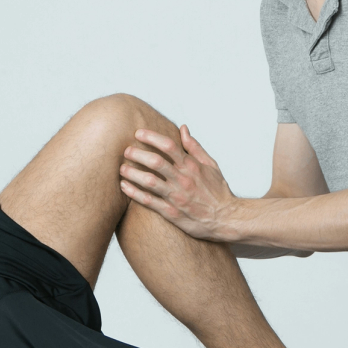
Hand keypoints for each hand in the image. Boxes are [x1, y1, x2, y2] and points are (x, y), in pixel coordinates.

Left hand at [119, 124, 238, 240]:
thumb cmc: (218, 191)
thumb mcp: (211, 165)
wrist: (226, 219)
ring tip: (122, 168)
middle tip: (126, 151)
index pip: (169, 146)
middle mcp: (183, 180)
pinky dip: (134, 193)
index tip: (138, 133)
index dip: (151, 137)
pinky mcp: (171, 212)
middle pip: (155, 162)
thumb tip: (182, 128)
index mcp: (192, 166)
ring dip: (132, 173)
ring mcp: (176, 197)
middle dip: (137, 154)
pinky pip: (148, 201)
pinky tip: (124, 186)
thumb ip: (195, 147)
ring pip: (149, 181)